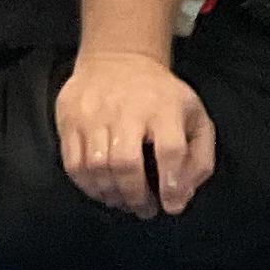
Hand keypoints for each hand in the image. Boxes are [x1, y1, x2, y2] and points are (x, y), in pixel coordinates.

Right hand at [56, 51, 215, 218]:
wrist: (118, 59)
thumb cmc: (159, 96)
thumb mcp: (193, 116)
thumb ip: (199, 158)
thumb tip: (182, 196)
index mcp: (164, 107)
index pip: (170, 149)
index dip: (172, 183)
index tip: (171, 205)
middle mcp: (127, 109)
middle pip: (126, 163)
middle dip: (136, 196)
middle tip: (145, 209)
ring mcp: (93, 114)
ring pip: (97, 167)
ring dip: (111, 195)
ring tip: (123, 201)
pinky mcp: (70, 120)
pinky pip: (74, 164)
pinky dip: (87, 186)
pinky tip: (102, 190)